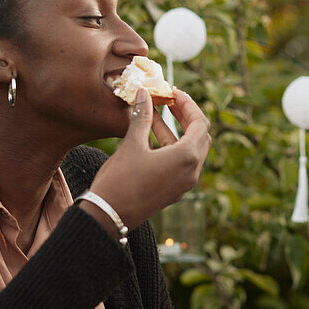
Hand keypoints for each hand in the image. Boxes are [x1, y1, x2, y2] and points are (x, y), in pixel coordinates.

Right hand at [87, 88, 211, 228]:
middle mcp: (191, 172)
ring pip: (189, 150)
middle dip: (185, 116)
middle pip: (199, 136)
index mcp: (186, 158)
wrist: (108, 215)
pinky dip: (171, 147)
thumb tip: (143, 93)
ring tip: (154, 114)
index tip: (173, 92)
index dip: (188, 104)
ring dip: (174, 131)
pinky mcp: (174, 190)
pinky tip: (151, 136)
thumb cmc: (119, 180)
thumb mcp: (132, 144)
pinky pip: (180, 163)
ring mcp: (184, 183)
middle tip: (169, 101)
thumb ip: (142, 116)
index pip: (200, 123)